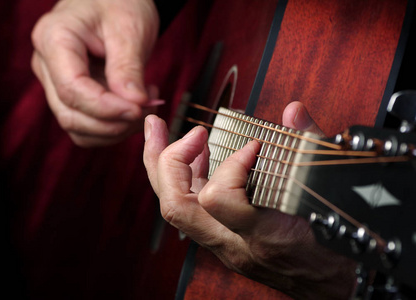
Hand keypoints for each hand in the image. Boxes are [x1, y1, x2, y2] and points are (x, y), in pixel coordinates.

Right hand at [31, 0, 160, 146]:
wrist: (115, 1)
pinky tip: (134, 107)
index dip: (107, 108)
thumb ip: (128, 69)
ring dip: (115, 128)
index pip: (72, 89)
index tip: (139, 109)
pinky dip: (113, 127)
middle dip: (113, 123)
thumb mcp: (129, 30)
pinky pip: (86, 127)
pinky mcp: (70, 95)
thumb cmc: (120, 4)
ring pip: (77, 127)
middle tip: (148, 107)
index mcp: (54, 39)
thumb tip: (134, 104)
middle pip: (70, 115)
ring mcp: (55, 83)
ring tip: (144, 103)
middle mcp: (47, 65)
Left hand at [143, 102, 355, 298]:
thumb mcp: (331, 194)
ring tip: (161, 133)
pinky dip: (184, 179)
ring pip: (175, 210)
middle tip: (162, 126)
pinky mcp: (224, 242)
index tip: (254, 146)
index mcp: (264, 234)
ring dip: (163, 167)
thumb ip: (311, 147)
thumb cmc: (338, 248)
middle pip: (176, 207)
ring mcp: (226, 246)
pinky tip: (195, 158)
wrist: (334, 286)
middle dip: (164, 159)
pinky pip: (191, 211)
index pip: (218, 198)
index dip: (230, 163)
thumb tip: (293, 111)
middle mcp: (235, 243)